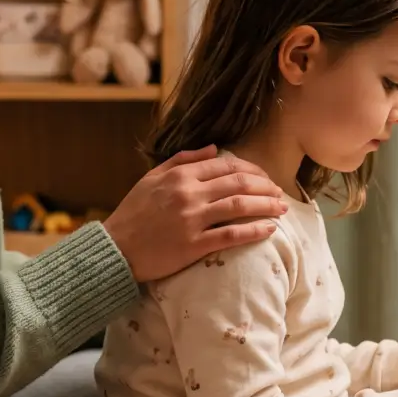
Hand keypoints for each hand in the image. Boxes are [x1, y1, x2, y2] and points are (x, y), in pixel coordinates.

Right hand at [103, 146, 287, 281]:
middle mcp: (189, 194)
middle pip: (239, 183)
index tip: (264, 177)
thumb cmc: (133, 213)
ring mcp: (192, 219)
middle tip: (279, 191)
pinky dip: (254, 231)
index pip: (226, 165)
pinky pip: (231, 235)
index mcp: (180, 175)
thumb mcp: (152, 178)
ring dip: (266, 205)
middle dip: (265, 186)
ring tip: (282, 208)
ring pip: (239, 207)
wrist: (116, 248)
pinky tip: (269, 229)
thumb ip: (182, 160)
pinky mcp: (194, 245)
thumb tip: (213, 148)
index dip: (251, 170)